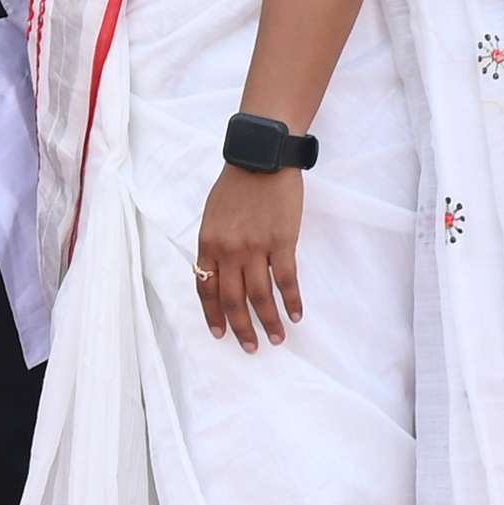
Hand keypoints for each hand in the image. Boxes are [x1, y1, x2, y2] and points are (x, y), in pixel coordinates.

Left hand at [197, 164, 309, 347]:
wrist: (262, 157)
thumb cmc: (237, 184)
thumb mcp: (213, 215)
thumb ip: (215, 246)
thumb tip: (221, 274)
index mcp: (208, 244)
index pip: (207, 289)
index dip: (214, 315)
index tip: (221, 334)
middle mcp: (229, 250)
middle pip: (233, 300)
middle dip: (241, 328)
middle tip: (251, 347)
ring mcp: (256, 247)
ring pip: (261, 296)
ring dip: (269, 322)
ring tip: (277, 338)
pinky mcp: (283, 242)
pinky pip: (287, 280)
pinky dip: (292, 300)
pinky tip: (296, 314)